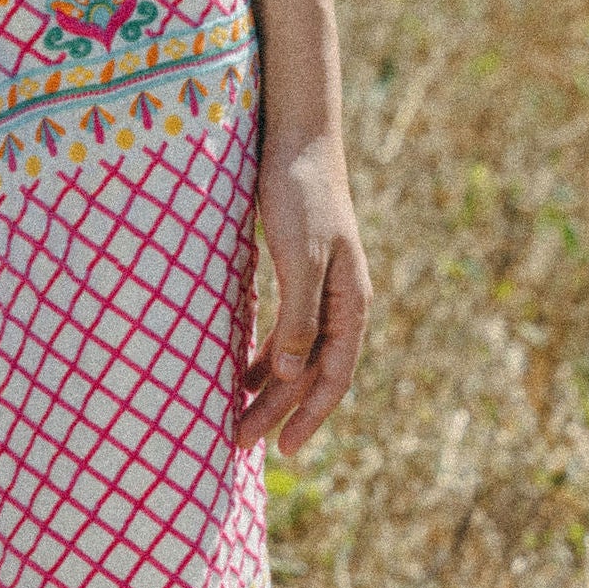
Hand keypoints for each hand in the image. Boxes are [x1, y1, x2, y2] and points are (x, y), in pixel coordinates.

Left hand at [236, 125, 368, 458]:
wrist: (297, 136)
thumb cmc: (299, 193)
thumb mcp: (299, 255)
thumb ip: (299, 315)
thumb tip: (290, 374)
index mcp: (350, 301)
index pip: (334, 375)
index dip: (309, 415)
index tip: (284, 450)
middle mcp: (340, 301)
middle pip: (310, 370)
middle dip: (278, 410)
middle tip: (239, 443)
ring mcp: (321, 287)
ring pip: (297, 353)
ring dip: (270, 387)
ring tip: (238, 417)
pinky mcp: (299, 271)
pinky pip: (286, 328)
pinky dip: (266, 354)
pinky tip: (244, 369)